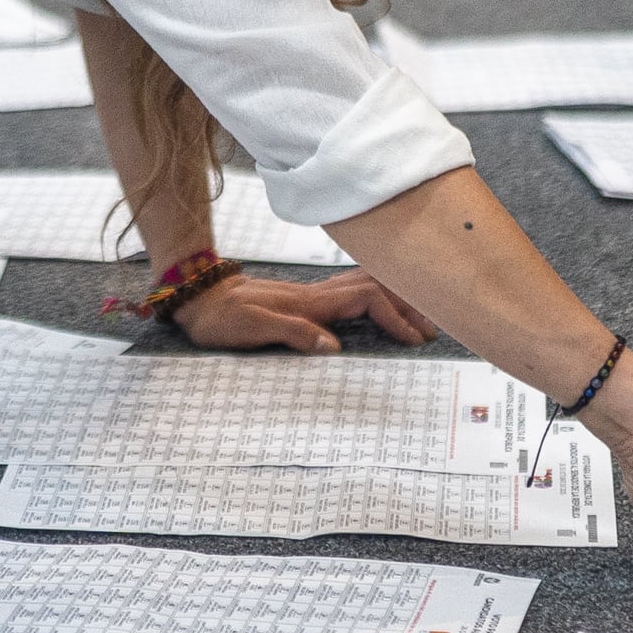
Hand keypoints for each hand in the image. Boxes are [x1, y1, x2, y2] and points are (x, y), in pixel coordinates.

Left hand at [173, 266, 434, 354]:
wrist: (199, 297)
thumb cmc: (221, 317)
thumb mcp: (251, 329)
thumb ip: (293, 334)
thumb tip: (334, 348)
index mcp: (311, 303)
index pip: (369, 299)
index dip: (396, 316)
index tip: (413, 340)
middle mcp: (317, 294)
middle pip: (378, 286)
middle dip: (410, 304)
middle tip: (433, 330)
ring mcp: (314, 293)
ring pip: (368, 284)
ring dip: (396, 299)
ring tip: (419, 319)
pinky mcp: (308, 298)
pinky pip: (354, 290)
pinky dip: (378, 295)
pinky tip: (383, 307)